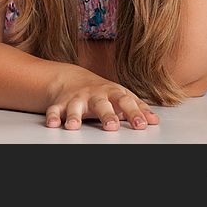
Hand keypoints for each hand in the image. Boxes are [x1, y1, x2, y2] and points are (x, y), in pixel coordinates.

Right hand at [45, 66, 159, 130]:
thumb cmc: (103, 92)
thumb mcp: (121, 96)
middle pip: (101, 104)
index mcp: (112, 93)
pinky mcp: (60, 104)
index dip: (134, 113)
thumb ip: (138, 108)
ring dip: (74, 116)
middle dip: (106, 114)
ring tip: (73, 126)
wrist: (72, 79)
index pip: (125, 102)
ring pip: (74, 107)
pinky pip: (54, 110)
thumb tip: (154, 121)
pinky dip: (52, 116)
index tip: (141, 125)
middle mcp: (94, 95)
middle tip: (111, 126)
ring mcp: (76, 99)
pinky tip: (53, 124)